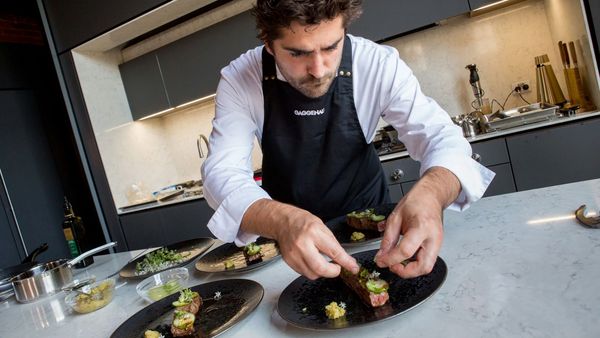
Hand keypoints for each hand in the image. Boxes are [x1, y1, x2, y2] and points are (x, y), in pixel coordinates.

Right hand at [241, 199, 358, 279]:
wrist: (282, 222)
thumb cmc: (303, 222)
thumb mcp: (322, 227)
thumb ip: (333, 244)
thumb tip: (345, 259)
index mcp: (313, 232)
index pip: (333, 251)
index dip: (346, 262)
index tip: (353, 268)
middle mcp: (302, 244)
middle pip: (320, 268)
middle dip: (333, 272)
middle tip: (337, 268)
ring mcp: (294, 254)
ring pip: (313, 274)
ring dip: (322, 272)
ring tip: (322, 261)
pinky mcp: (289, 261)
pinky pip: (304, 273)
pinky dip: (312, 270)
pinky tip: (312, 260)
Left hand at [375, 167, 459, 277]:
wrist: (431, 196)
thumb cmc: (416, 202)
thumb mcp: (396, 217)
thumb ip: (388, 238)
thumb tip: (381, 255)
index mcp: (422, 227)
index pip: (406, 251)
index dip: (390, 259)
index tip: (380, 261)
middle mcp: (433, 238)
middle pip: (423, 267)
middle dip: (405, 272)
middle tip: (391, 266)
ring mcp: (437, 244)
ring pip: (427, 267)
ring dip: (410, 270)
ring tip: (397, 263)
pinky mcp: (436, 247)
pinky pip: (426, 262)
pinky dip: (414, 265)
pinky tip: (404, 259)